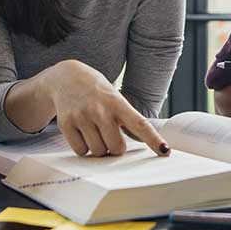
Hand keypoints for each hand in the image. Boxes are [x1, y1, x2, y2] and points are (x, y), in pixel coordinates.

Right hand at [47, 59, 169, 156]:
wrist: (65, 78)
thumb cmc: (96, 92)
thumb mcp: (115, 98)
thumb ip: (126, 118)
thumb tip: (143, 142)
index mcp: (117, 102)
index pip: (139, 123)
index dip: (153, 140)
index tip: (165, 151)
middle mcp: (100, 109)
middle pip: (116, 148)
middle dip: (115, 148)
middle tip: (110, 136)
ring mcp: (82, 116)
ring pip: (98, 151)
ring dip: (99, 148)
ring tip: (94, 131)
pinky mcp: (66, 124)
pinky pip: (81, 151)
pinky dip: (83, 148)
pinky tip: (82, 133)